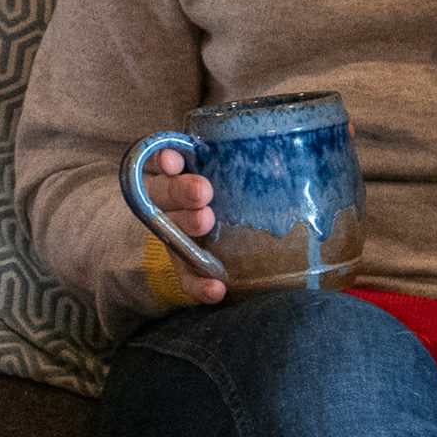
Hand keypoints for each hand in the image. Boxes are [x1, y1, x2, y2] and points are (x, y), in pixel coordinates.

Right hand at [143, 148, 224, 304]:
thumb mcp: (225, 178)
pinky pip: (186, 279)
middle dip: (183, 191)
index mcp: (176, 177)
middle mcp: (169, 205)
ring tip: (206, 221)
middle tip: (203, 192)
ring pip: (171, 229)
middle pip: (166, 194)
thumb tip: (271, 147)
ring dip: (187, 224)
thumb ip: (230, 165)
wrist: (212, 242)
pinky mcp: (182, 268)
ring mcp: (173, 236)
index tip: (173, 160)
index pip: (165, 163)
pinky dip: (199, 286)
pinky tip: (215, 289)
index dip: (166, 160)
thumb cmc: (224, 197)